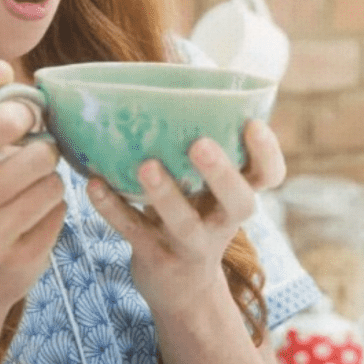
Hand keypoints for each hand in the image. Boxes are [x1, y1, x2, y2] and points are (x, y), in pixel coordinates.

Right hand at [0, 60, 67, 316]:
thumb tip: (3, 65)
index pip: (2, 121)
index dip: (27, 115)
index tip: (27, 120)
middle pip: (40, 155)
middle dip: (42, 153)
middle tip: (31, 161)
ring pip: (55, 185)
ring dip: (48, 184)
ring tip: (26, 193)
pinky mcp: (22, 263)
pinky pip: (61, 216)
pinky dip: (52, 213)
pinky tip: (29, 222)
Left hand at [88, 119, 284, 321]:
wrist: (181, 291)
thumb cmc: (194, 215)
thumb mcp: (209, 189)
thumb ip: (202, 146)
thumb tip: (178, 72)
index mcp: (239, 196)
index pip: (270, 176)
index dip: (267, 152)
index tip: (253, 124)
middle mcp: (223, 222)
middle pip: (238, 202)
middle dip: (221, 173)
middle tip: (200, 145)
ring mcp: (191, 244)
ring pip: (185, 223)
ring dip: (166, 194)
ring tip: (146, 164)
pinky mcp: (156, 259)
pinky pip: (134, 233)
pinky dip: (113, 209)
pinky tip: (93, 184)